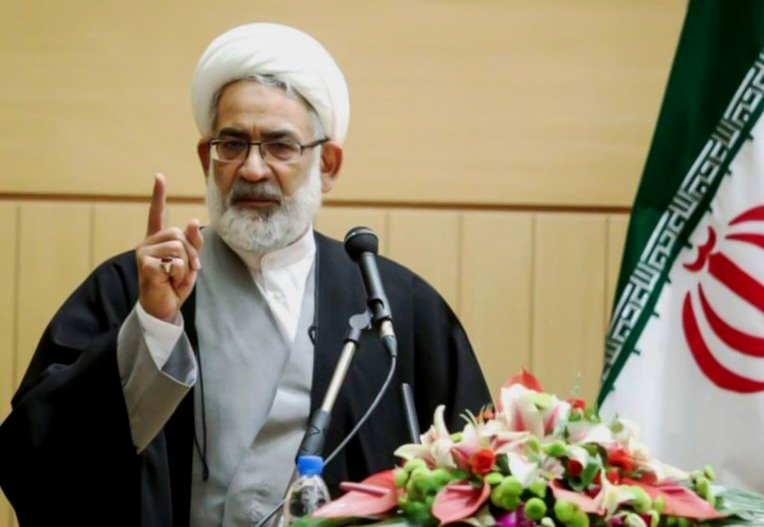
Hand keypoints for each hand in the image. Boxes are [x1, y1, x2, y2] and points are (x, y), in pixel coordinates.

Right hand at [136, 173, 203, 321]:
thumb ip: (193, 242)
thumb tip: (191, 219)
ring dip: (185, 264)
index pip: (157, 213)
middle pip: (178, 233)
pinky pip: (174, 261)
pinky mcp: (145, 264)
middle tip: (185, 270)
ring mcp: (144, 252)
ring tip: (176, 276)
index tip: (159, 176)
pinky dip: (179, 273)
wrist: (164, 307)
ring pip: (178, 246)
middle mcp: (148, 242)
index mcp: (158, 240)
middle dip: (190, 252)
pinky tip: (169, 281)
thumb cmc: (174, 284)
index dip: (158, 195)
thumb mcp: (190, 262)